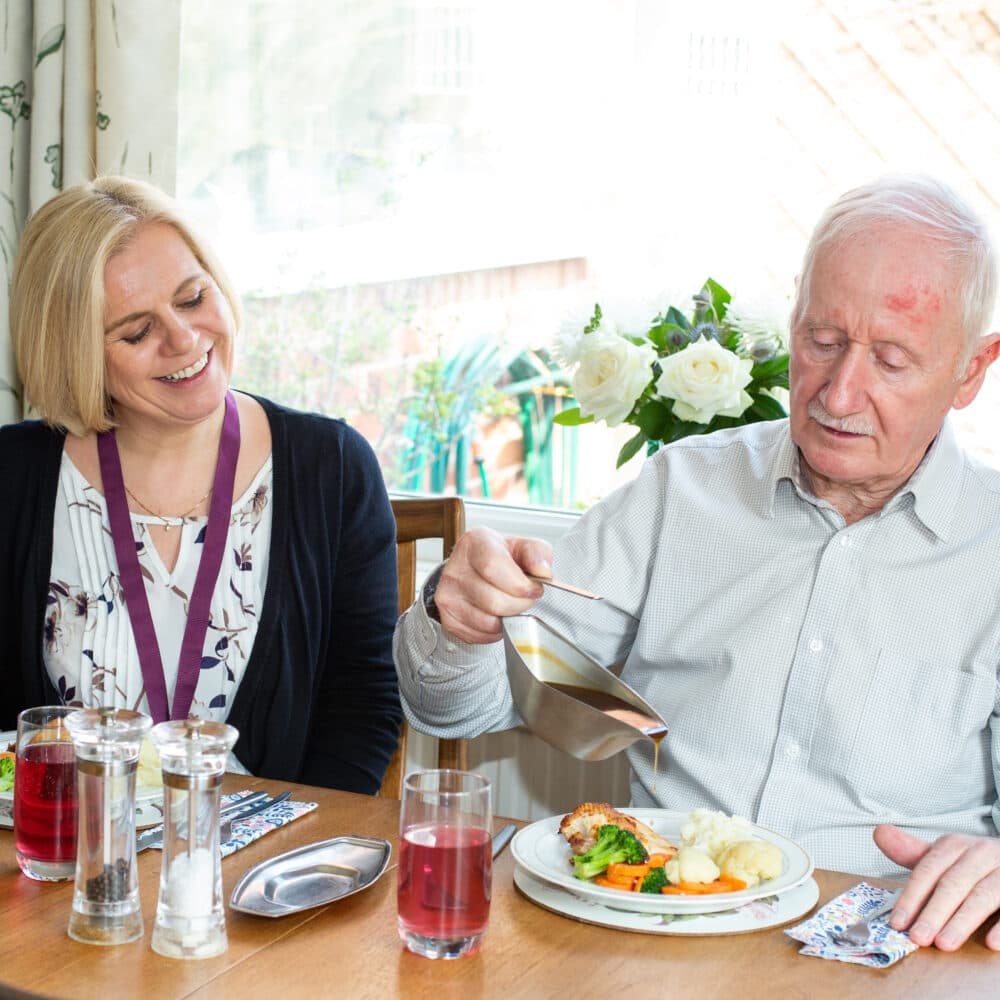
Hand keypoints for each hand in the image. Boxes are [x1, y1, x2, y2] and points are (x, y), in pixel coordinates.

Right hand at [433, 527, 552, 643]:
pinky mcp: (448, 618)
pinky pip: (480, 635)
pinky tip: (497, 615)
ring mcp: (448, 595)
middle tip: (525, 599)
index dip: (520, 584)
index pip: (493, 566)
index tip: (534, 589)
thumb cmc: (499, 558)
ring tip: (511, 605)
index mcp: (475, 543)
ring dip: (508, 619)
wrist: (472, 570)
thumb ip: (537, 553)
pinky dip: (495, 631)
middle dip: (520, 605)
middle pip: (494, 601)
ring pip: (489, 622)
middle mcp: (456, 568)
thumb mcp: (522, 546)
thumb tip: (542, 571)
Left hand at [873, 824, 999, 950]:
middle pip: (953, 884)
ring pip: (982, 895)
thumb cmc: (974, 862)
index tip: (898, 922)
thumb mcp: (945, 855)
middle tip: (918, 938)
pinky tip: (990, 942)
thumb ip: (914, 853)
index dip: (911, 897)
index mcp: (954, 845)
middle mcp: (980, 853)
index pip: (927, 871)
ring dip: (962, 921)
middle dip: (933, 912)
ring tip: (944, 943)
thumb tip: (879, 833)